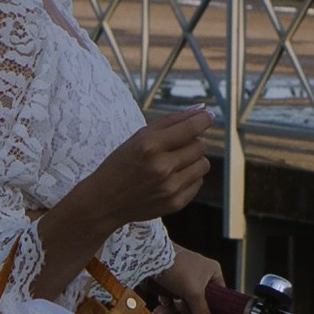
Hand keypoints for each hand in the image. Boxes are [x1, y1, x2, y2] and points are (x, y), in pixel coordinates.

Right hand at [75, 102, 216, 229]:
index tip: (208, 117)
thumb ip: (170, 121)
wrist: (105, 202)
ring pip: (203, 164)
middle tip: (176, 146)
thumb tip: (201, 109)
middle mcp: (162, 167)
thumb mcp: (138, 137)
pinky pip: (198, 183)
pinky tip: (172, 178)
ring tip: (175, 163)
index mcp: (150, 146)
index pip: (190, 129)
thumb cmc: (121, 164)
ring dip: (193, 160)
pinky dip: (189, 178)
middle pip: (199, 146)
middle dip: (192, 142)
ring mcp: (170, 188)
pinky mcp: (175, 203)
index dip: (203, 120)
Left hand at [152, 244, 229, 313]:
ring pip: (184, 303)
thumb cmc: (176, 267)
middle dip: (185, 308)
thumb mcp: (193, 294)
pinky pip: (172, 298)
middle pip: (199, 304)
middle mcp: (201, 275)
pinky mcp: (171, 281)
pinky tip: (160, 300)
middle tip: (179, 302)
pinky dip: (165, 301)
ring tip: (167, 300)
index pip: (219, 300)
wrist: (148, 254)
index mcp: (213, 274)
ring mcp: (185, 278)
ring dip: (174, 306)